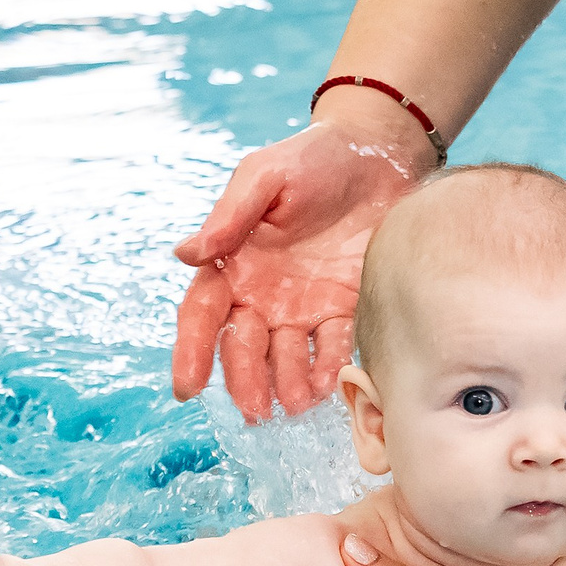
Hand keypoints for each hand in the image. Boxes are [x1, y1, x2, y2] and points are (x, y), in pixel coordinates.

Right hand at [171, 112, 429, 422]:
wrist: (379, 154)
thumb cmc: (313, 158)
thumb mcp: (266, 176)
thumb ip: (230, 216)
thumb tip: (186, 256)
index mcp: (234, 262)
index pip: (203, 314)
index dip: (192, 351)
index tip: (187, 388)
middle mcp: (263, 292)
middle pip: (243, 346)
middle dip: (245, 381)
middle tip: (256, 411)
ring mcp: (304, 304)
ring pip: (286, 357)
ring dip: (286, 384)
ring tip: (294, 404)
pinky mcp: (345, 307)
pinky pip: (333, 345)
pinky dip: (328, 367)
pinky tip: (327, 386)